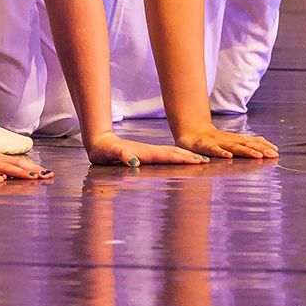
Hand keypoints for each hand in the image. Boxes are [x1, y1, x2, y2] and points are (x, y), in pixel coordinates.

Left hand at [86, 131, 206, 167]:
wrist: (99, 143)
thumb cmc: (104, 150)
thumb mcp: (111, 153)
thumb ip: (122, 155)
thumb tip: (135, 162)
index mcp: (145, 152)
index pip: (168, 155)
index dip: (183, 159)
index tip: (198, 161)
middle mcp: (149, 151)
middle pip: (174, 152)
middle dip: (190, 157)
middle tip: (207, 161)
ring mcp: (148, 152)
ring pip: (170, 153)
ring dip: (185, 156)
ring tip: (199, 160)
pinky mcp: (145, 155)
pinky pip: (164, 156)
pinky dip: (176, 157)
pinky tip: (179, 160)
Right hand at [174, 124, 278, 161]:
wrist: (190, 130)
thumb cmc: (212, 139)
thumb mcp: (230, 141)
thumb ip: (245, 144)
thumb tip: (263, 147)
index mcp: (234, 140)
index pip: (251, 141)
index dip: (264, 146)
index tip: (276, 151)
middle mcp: (228, 140)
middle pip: (246, 144)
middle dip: (260, 149)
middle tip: (273, 154)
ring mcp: (217, 142)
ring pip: (233, 147)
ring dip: (246, 151)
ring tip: (257, 156)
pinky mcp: (205, 146)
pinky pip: (214, 150)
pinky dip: (221, 153)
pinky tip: (228, 156)